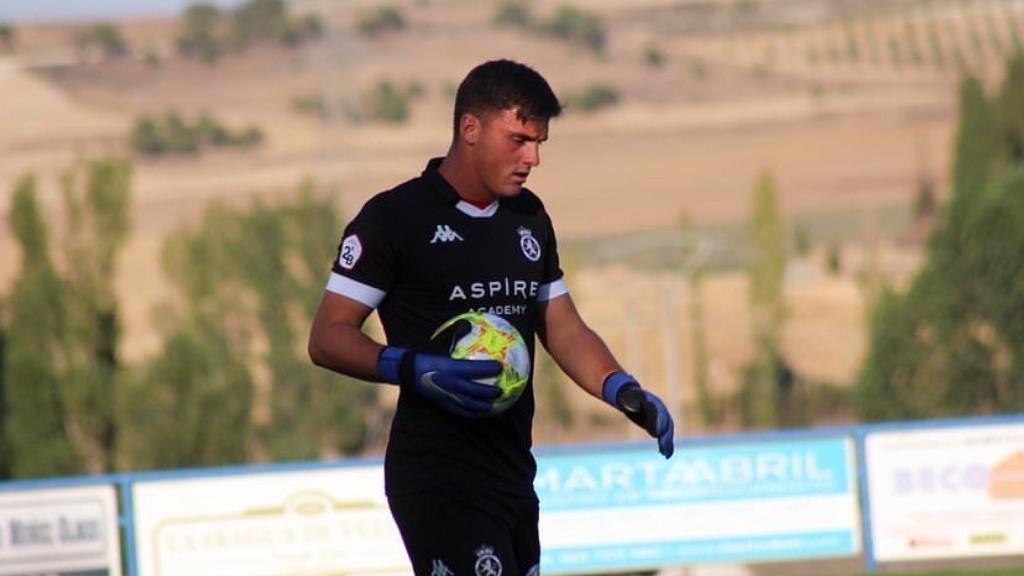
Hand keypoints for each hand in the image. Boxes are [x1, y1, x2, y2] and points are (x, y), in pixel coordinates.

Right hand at [379, 346, 501, 417]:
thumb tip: (469, 325)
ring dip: (482, 406)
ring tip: (493, 406)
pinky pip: (458, 410)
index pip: (475, 369)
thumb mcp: (441, 344)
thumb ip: (457, 337)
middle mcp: (451, 383)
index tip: (500, 366)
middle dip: (490, 391)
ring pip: (468, 404)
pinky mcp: (443, 402)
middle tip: (501, 390)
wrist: (409, 371)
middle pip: (475, 390)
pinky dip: (469, 413)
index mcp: (452, 368)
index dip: (489, 368)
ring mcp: (447, 395)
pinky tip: (476, 413)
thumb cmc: (426, 356)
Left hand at [603, 372, 674, 457]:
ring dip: (667, 442)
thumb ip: (632, 402)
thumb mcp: (629, 398)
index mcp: (654, 402)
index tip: (658, 433)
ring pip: (668, 430)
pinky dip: (667, 445)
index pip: (658, 412)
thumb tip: (632, 407)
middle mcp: (661, 410)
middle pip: (666, 423)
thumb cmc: (629, 397)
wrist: (634, 397)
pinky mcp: (660, 425)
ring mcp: (663, 418)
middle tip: (662, 445)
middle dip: (665, 435)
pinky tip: (666, 454)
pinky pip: (665, 435)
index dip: (659, 422)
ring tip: (665, 453)